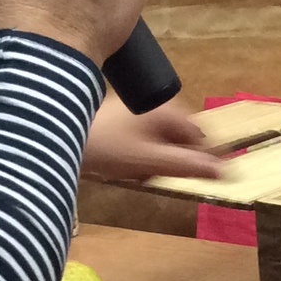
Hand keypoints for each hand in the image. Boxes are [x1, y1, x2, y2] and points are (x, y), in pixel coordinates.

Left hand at [82, 96, 221, 180]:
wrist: (54, 135)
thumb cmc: (107, 148)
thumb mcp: (152, 162)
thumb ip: (190, 167)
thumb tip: (226, 172)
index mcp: (171, 110)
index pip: (202, 138)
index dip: (198, 159)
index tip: (185, 175)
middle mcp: (158, 105)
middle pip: (181, 140)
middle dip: (170, 159)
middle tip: (149, 173)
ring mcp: (138, 109)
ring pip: (162, 141)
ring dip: (153, 159)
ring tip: (131, 168)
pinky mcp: (122, 117)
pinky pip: (144, 138)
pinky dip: (138, 153)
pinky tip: (121, 161)